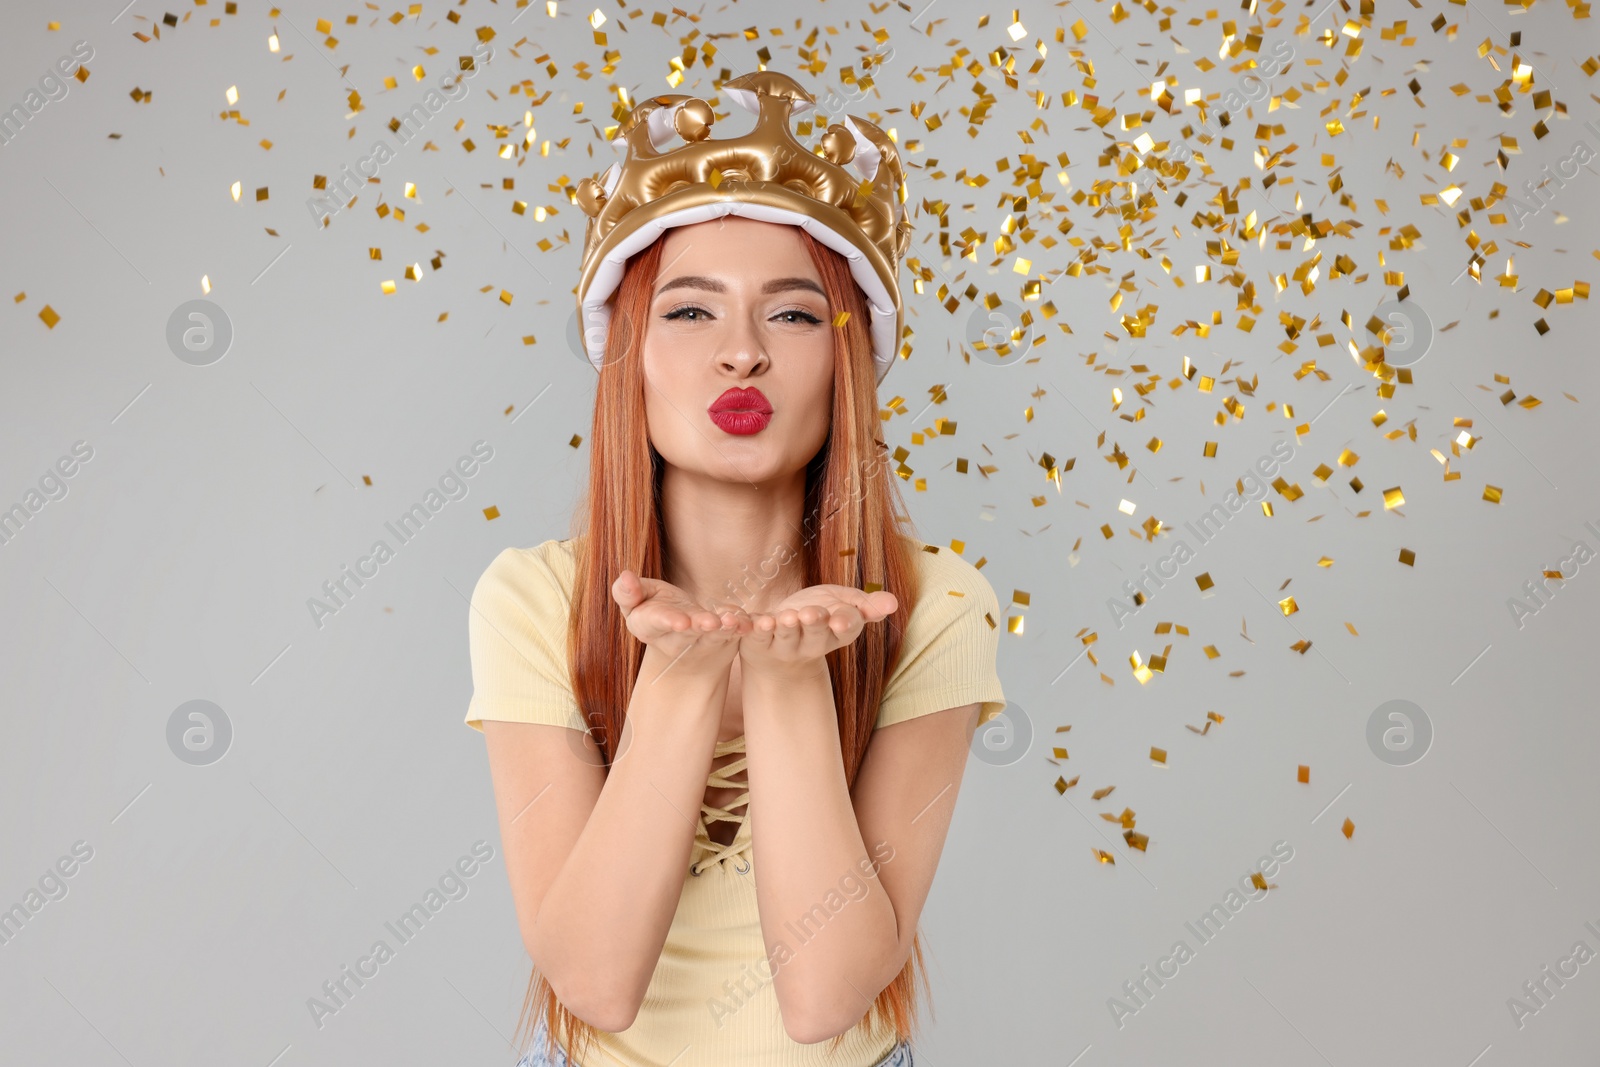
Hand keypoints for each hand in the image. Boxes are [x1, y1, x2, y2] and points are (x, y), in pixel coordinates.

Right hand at [611, 570, 751, 672]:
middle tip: (709, 623)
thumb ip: (627, 592)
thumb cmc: (653, 609)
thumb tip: (624, 576)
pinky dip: (740, 628)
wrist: (680, 636)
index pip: (655, 623)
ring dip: (722, 629)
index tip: (680, 621)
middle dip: (697, 627)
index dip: (667, 622)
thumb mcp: (636, 600)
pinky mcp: (722, 639)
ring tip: (730, 621)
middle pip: (686, 633)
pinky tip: (747, 622)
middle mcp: (675, 638)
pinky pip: (732, 634)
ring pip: (711, 636)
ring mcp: (700, 641)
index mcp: (648, 625)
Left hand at [739, 584, 898, 677]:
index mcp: (835, 633)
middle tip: (812, 614)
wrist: (779, 643)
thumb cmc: (817, 616)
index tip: (843, 618)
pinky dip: (753, 629)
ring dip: (787, 628)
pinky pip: (755, 637)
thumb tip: (893, 602)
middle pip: (815, 635)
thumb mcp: (843, 606)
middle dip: (814, 625)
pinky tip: (754, 621)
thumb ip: (866, 605)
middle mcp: (810, 643)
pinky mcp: (757, 642)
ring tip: (787, 617)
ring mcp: (783, 645)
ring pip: (786, 637)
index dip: (844, 623)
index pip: (844, 629)